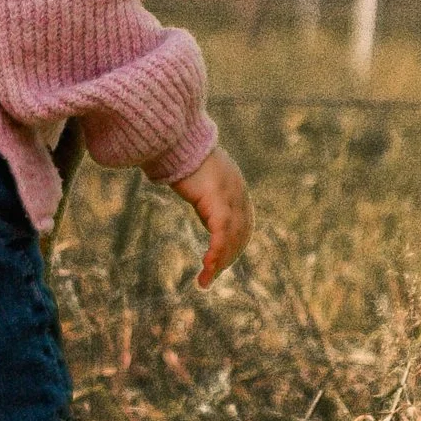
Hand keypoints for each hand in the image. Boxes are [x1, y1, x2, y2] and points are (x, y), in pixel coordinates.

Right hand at [171, 148, 250, 287]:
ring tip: (204, 281)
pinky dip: (216, 254)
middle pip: (241, 234)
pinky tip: (207, 268)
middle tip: (211, 276)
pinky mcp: (218, 201)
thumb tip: (201, 202)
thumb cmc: (182, 154)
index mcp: (236, 188)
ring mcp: (231, 197)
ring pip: (231, 239)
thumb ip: (206, 192)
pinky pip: (221, 235)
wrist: (177, 139)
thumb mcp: (200, 177)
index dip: (235, 245)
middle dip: (228, 258)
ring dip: (219, 263)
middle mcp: (238, 193)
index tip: (222, 260)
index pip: (243, 224)